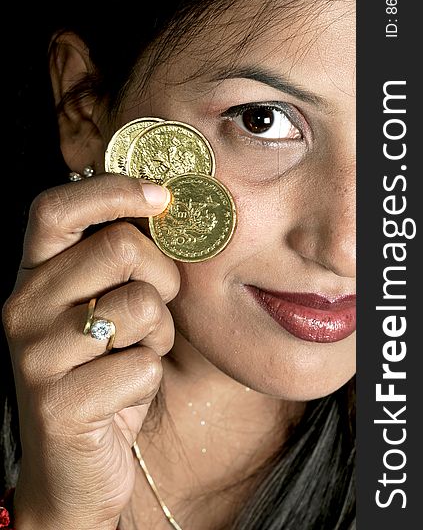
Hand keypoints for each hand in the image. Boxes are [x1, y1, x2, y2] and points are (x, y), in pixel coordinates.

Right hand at [2, 174, 179, 529]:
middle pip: (120, 248)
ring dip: (158, 332)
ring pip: (140, 305)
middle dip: (162, 275)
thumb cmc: (102, 369)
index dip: (113, 190)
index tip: (162, 195)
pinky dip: (150, 377)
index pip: (57, 207)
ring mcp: (35, 357)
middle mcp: (23, 307)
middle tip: (156, 305)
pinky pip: (143, 366)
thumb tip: (165, 205)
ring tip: (135, 353)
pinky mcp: (59, 405)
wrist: (73, 467)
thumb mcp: (105, 305)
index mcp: (34, 275)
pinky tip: (124, 392)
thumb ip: (121, 260)